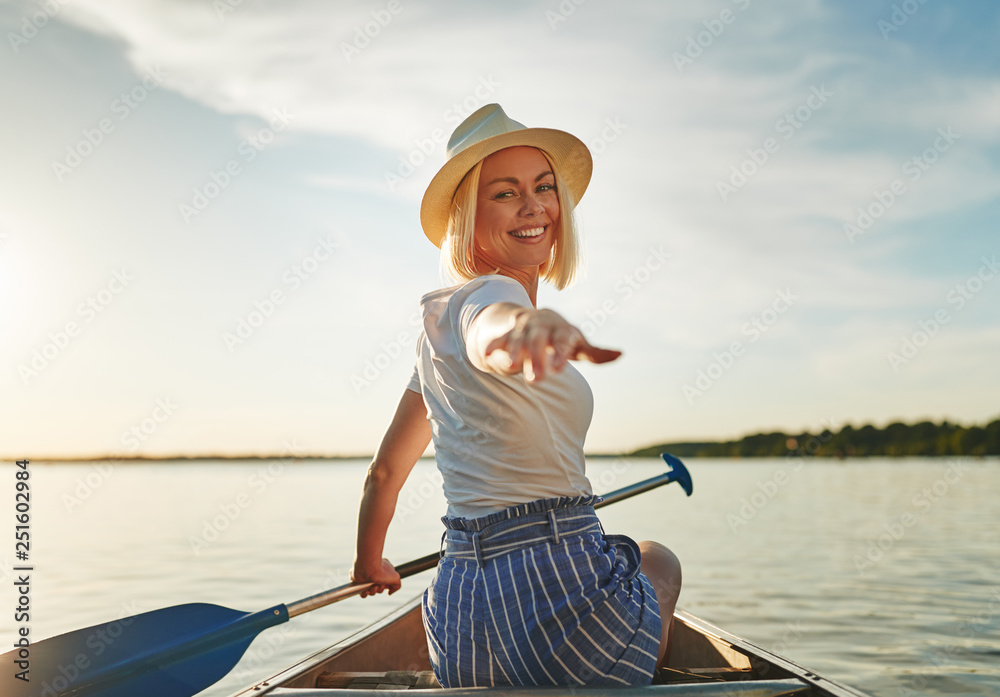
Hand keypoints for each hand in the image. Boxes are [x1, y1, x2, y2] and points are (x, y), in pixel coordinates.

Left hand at [350, 558, 400, 597]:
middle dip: (379, 590)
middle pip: (378, 588)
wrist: (367, 569)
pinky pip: (361, 592)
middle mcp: (374, 572)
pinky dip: (364, 594)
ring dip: (372, 592)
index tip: (386, 585)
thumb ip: (396, 586)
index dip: (386, 586)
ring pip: (370, 591)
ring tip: (372, 586)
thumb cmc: (382, 571)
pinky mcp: (358, 581)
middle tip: (378, 585)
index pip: (386, 581)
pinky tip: (366, 591)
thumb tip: (389, 592)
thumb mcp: (396, 578)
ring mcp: (366, 577)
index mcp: (384, 569)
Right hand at [484, 308, 621, 382]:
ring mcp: (524, 327)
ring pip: (519, 338)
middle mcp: (542, 325)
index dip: (560, 354)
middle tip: (537, 380)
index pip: (563, 341)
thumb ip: (597, 353)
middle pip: (539, 340)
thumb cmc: (562, 337)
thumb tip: (621, 354)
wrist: (536, 318)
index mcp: (562, 329)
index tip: (558, 370)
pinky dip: (493, 345)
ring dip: (514, 351)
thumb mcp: (579, 344)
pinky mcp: (508, 332)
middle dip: (537, 358)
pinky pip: (500, 338)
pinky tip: (485, 355)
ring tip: (510, 367)